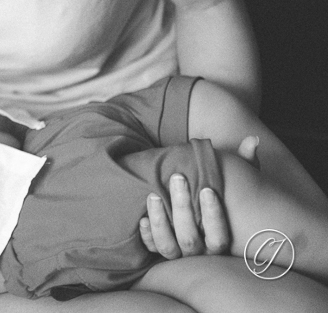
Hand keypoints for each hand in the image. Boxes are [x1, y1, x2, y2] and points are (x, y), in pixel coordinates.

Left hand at [139, 136, 258, 257]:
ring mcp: (180, 254)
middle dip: (182, 208)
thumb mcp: (238, 183)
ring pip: (168, 247)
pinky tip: (142, 217)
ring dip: (159, 222)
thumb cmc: (223, 197)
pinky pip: (151, 249)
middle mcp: (201, 253)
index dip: (213, 215)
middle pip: (190, 240)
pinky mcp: (160, 250)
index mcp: (221, 240)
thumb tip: (253, 139)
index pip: (219, 237)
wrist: (204, 219)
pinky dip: (146, 235)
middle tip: (177, 178)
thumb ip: (246, 164)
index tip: (207, 189)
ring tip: (154, 194)